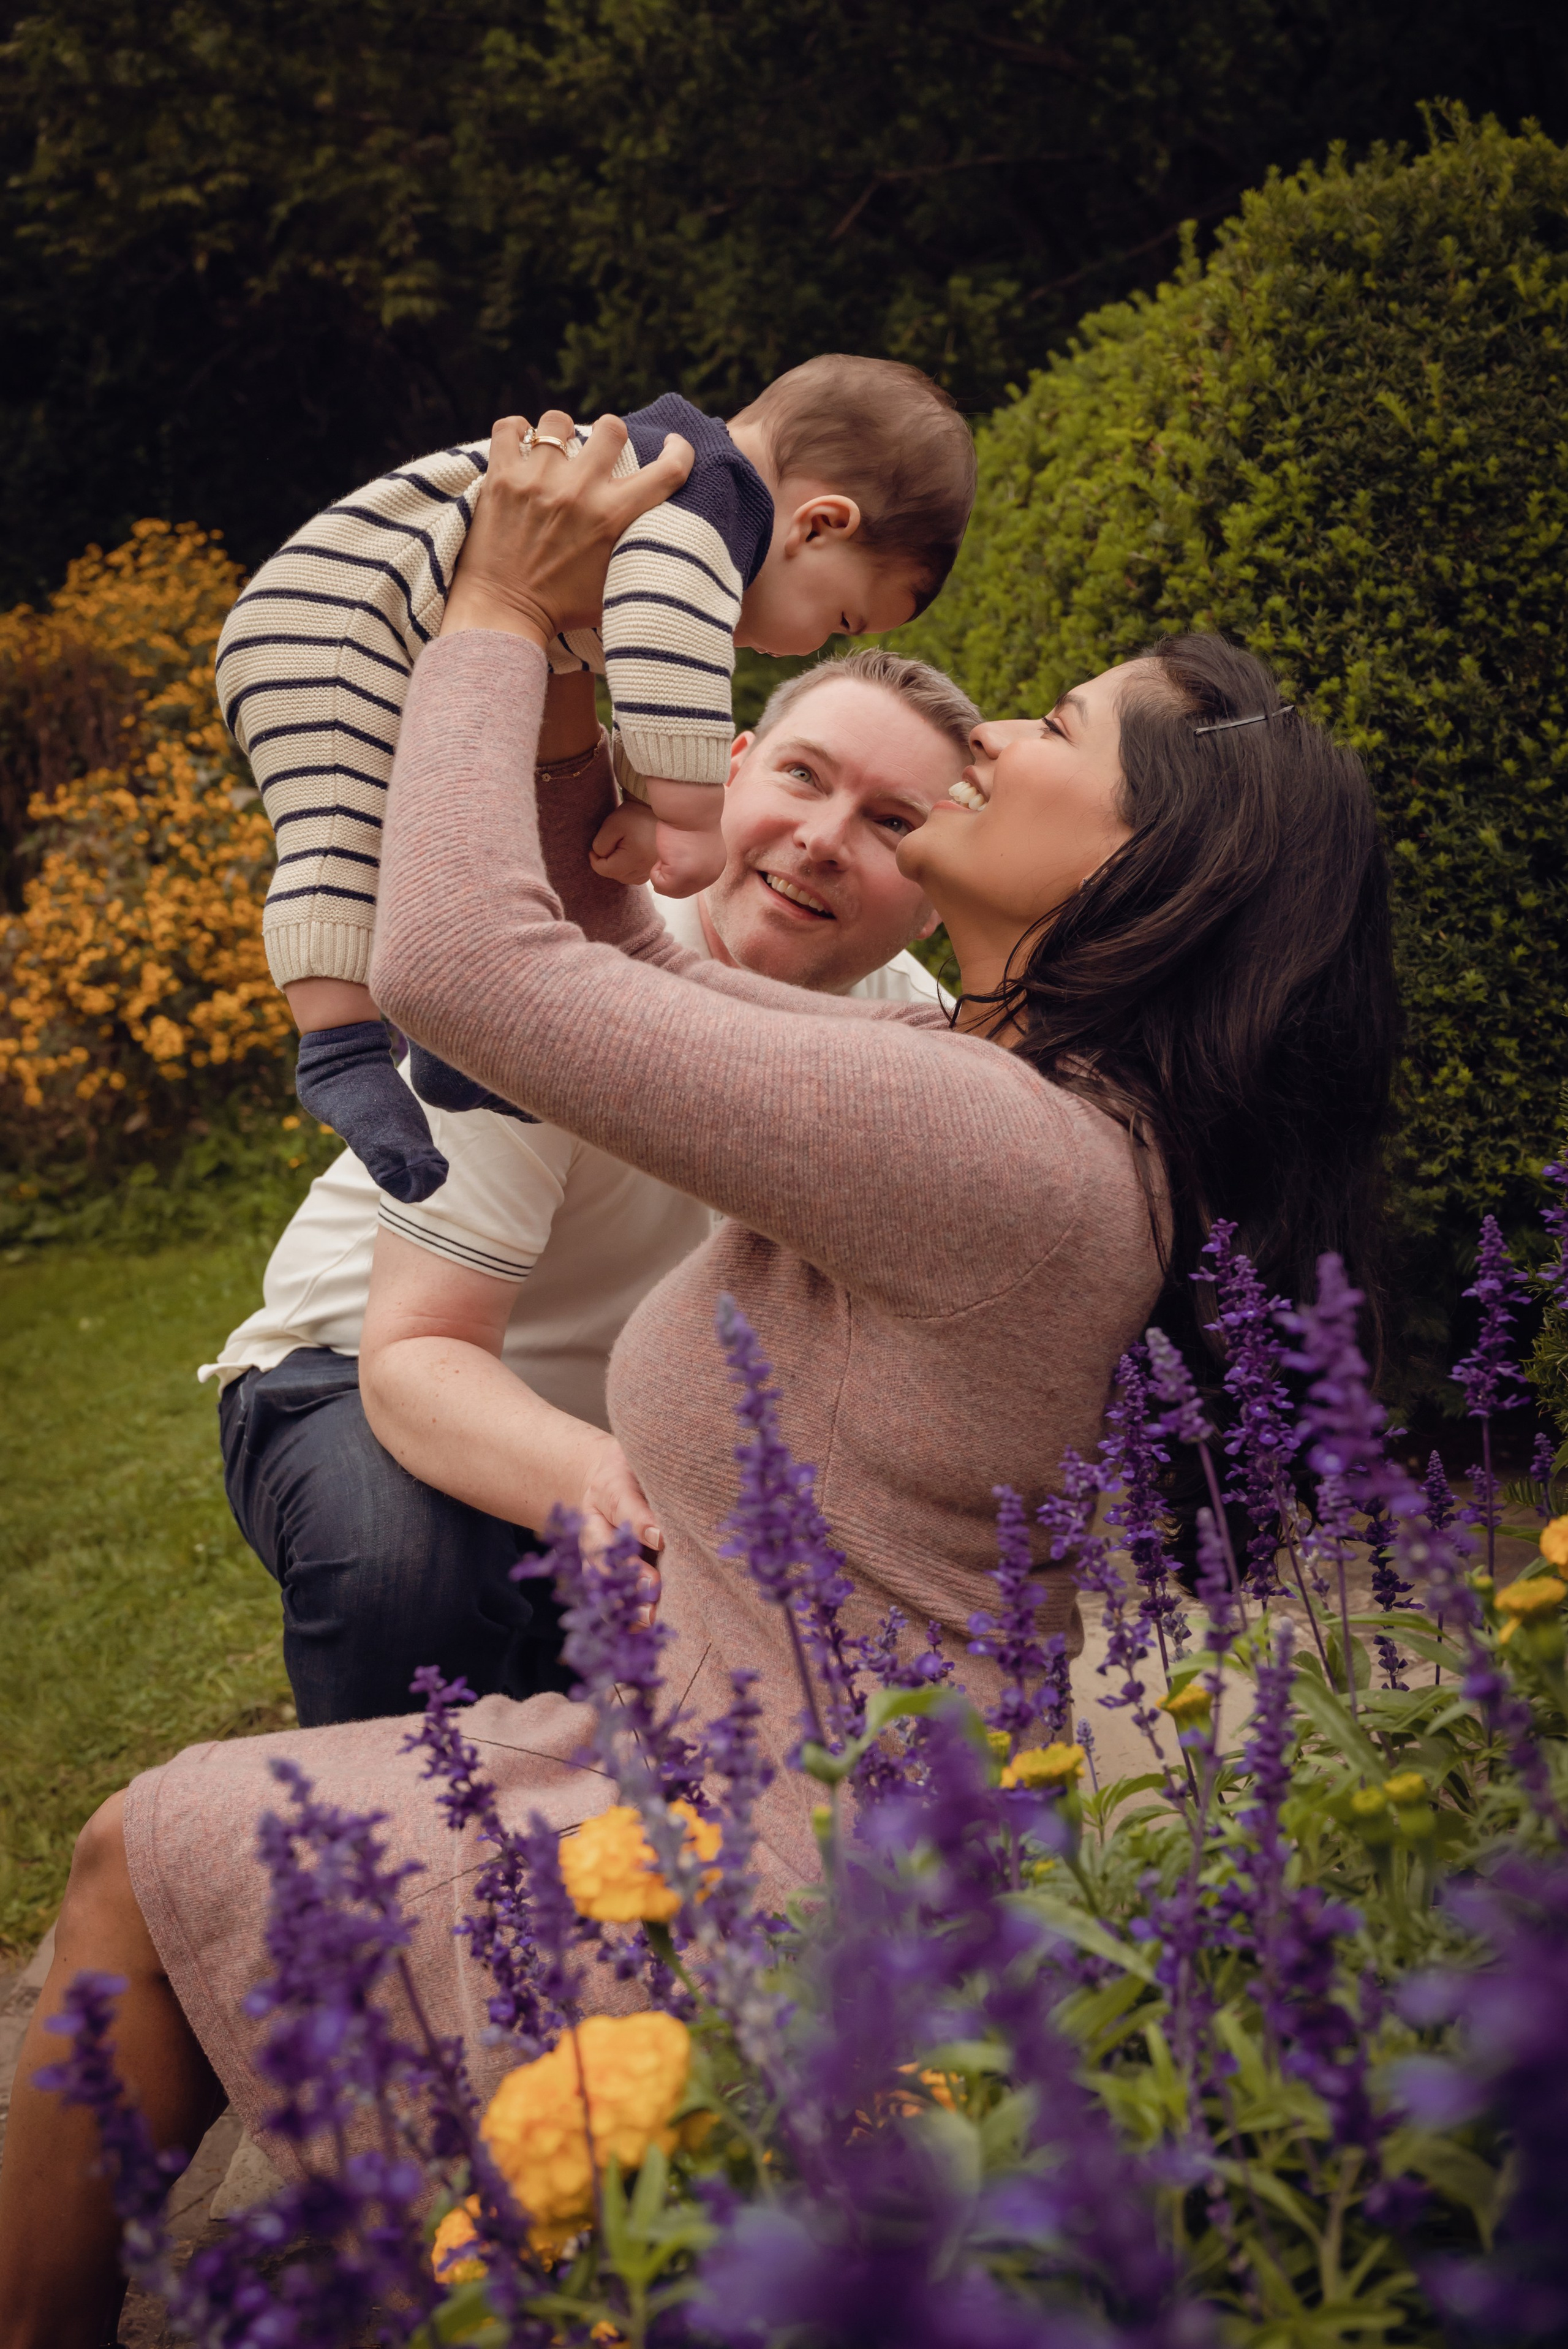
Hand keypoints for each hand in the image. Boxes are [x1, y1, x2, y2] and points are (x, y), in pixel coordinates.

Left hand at [442, 409, 693, 649]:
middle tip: (599, 455)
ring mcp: (537, 480)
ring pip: (558, 421)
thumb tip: (661, 535)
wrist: (503, 616)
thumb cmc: (561, 609)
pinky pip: (509, 427)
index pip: (667, 470)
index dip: (679, 451)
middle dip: (611, 437)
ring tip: (555, 451)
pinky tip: (522, 443)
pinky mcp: (501, 478)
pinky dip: (516, 430)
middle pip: (612, 428)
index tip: (673, 446)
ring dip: (561, 434)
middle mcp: (579, 490)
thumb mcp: (615, 586)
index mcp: (613, 517)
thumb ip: (638, 554)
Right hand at [579, 1432, 662, 1622]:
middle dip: (628, 1572)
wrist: (604, 1480)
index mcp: (607, 1491)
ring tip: (646, 1619)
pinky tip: (636, 1633)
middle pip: (605, 1550)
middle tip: (653, 1589)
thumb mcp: (644, 1467)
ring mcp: (593, 1552)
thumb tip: (672, 1523)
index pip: (622, 1505)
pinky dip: (618, 1616)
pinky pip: (603, 1596)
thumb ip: (656, 1490)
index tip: (661, 1539)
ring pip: (599, 1579)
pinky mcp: (597, 1573)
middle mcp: (594, 1525)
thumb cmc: (635, 1473)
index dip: (639, 1523)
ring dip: (621, 1601)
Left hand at [589, 796, 658, 886]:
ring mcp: (651, 870)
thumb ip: (601, 844)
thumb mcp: (612, 825)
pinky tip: (626, 858)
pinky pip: (635, 878)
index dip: (595, 860)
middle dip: (606, 864)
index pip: (606, 870)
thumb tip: (599, 857)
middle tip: (608, 846)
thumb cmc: (633, 816)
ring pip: (625, 878)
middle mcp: (646, 868)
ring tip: (617, 851)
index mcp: (635, 857)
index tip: (593, 849)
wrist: (656, 812)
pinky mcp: (653, 869)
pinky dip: (627, 871)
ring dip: (616, 868)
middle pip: (615, 875)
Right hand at [648, 817, 726, 898]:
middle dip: (668, 873)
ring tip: (668, 851)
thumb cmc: (689, 818)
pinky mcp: (681, 876)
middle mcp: (709, 877)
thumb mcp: (697, 845)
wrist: (689, 808)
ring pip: (668, 890)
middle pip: (680, 892)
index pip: (690, 885)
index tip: (677, 849)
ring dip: (661, 871)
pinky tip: (664, 852)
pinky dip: (655, 870)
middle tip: (670, 851)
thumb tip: (676, 875)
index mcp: (715, 869)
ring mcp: (697, 879)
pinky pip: (659, 884)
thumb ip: (693, 862)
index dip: (676, 869)